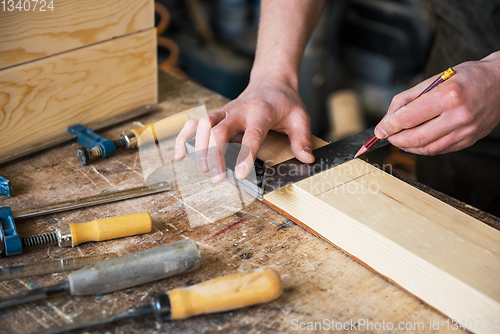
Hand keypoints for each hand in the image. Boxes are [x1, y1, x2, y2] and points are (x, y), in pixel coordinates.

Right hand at [174, 75, 314, 181]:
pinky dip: (184, 137)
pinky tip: (180, 154)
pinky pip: (195, 123)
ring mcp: (225, 111)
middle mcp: (239, 110)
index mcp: (261, 112)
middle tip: (216, 178)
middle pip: (219, 129)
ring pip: (203, 125)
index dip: (244, 154)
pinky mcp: (216, 115)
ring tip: (202, 169)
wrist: (271, 81)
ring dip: (199, 147)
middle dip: (214, 154)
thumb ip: (302, 138)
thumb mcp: (300, 117)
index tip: (238, 174)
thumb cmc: (285, 102)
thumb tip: (307, 160)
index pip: (252, 134)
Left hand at [374, 51, 499, 154]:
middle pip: (416, 138)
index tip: (380, 129)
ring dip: (407, 146)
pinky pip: (439, 150)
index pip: (409, 118)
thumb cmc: (468, 77)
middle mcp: (459, 116)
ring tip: (399, 139)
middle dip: (396, 139)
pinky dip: (423, 148)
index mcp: (448, 96)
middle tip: (387, 135)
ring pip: (427, 149)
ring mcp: (466, 131)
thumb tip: (388, 118)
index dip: (389, 126)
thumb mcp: (436, 79)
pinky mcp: (469, 140)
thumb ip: (409, 98)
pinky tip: (416, 141)